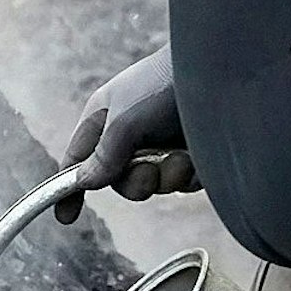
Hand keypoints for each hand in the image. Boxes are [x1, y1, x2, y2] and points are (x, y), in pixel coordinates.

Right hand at [51, 46, 199, 223]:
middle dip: (134, 181)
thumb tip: (84, 182)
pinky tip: (197, 156)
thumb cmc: (167, 84)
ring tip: (180, 157)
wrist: (225, 73)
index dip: (70, 186)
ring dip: (165, 177)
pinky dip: (188, 175)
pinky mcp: (192, 154)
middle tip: (147, 172)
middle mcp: (132, 132)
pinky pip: (181, 183)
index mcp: (106, 116)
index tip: (65, 217)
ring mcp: (163, 144)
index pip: (79, 158)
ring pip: (153, 184)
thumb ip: (104, 155)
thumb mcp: (126, 120)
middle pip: (119, 179)